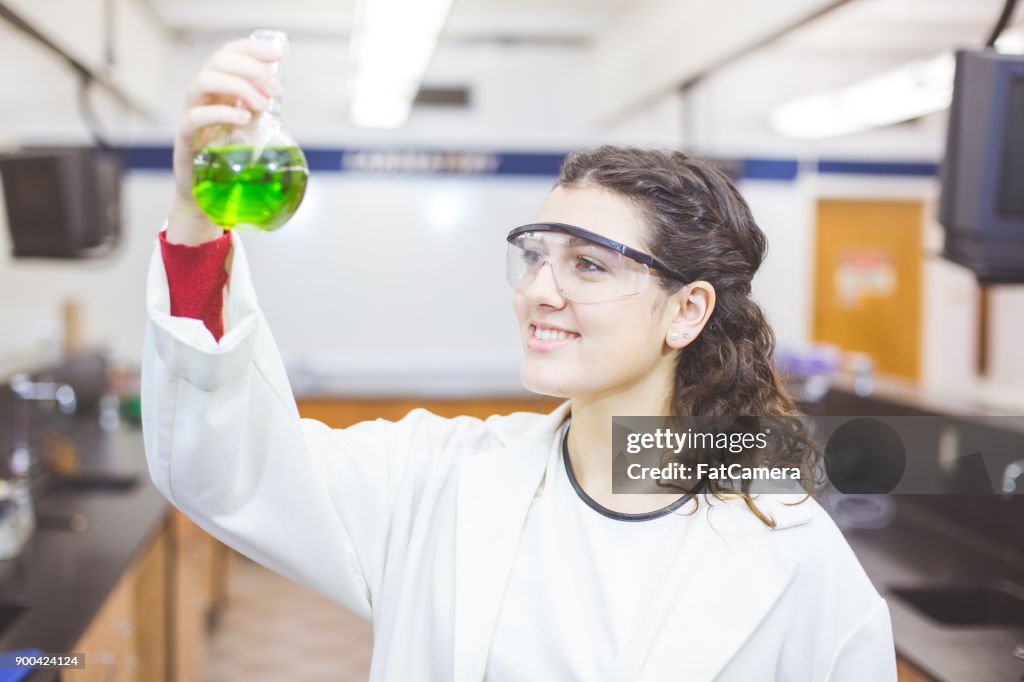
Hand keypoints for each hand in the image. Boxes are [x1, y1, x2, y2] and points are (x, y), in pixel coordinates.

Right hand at [166, 38, 283, 243]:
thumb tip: (279, 91)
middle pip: (218, 62)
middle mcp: (201, 96)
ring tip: (262, 105)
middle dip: (251, 70)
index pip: (228, 53)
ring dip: (238, 87)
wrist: (204, 193)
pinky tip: (243, 118)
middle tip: (276, 90)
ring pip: (204, 82)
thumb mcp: (248, 127)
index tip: (276, 55)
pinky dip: (222, 113)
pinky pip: (196, 117)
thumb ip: (258, 108)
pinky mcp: (185, 139)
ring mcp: (190, 114)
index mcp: (217, 89)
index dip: (250, 48)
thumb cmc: (226, 157)